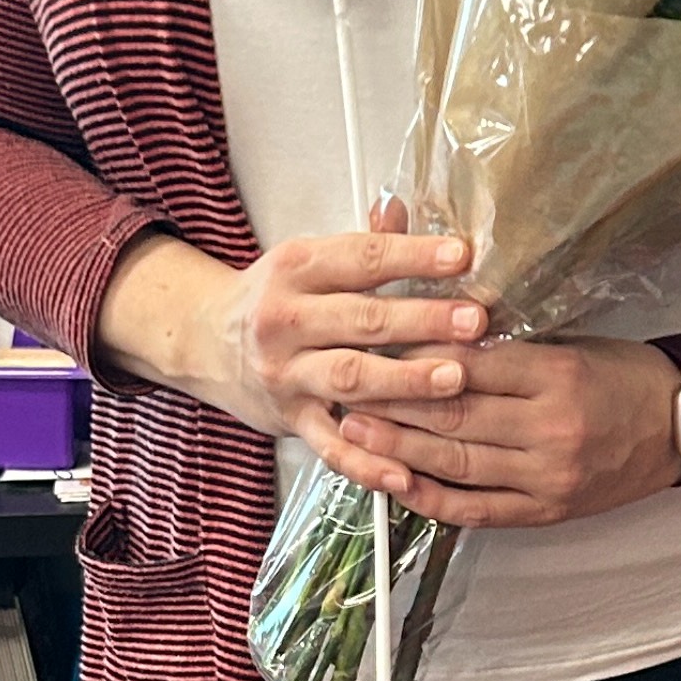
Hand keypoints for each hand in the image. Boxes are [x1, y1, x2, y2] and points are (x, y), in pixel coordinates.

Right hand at [97, 225, 488, 496]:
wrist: (205, 344)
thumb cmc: (274, 299)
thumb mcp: (308, 260)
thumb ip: (362, 241)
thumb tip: (401, 208)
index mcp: (295, 269)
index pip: (361, 258)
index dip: (412, 256)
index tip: (461, 256)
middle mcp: (286, 321)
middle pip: (361, 319)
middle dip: (422, 320)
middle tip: (474, 320)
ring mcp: (287, 374)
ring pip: (349, 379)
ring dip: (404, 381)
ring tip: (454, 379)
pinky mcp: (291, 420)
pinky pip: (331, 445)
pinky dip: (367, 462)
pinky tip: (404, 471)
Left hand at [336, 334, 680, 528]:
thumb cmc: (622, 375)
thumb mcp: (568, 343)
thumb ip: (505, 348)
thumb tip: (432, 338)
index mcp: (556, 374)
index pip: (468, 365)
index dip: (412, 358)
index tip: (372, 345)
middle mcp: (551, 429)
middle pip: (454, 415)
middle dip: (391, 403)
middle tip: (344, 389)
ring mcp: (548, 477)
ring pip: (457, 463)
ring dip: (399, 449)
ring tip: (355, 433)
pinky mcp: (548, 511)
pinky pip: (477, 510)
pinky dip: (432, 498)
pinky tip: (397, 483)